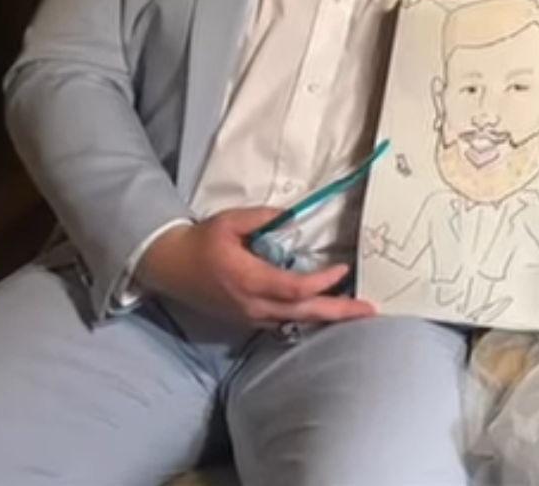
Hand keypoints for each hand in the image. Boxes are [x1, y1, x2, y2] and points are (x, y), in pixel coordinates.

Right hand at [137, 208, 377, 326]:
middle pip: (303, 313)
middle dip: (338, 312)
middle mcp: (253, 305)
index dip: (322, 282)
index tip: (342, 270)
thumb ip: (263, 217)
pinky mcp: (248, 319)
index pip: (295, 288)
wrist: (170, 267)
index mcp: (250, 280)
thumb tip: (292, 216)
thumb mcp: (231, 221)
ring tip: (354, 310)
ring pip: (295, 321)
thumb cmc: (202, 241)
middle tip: (368, 310)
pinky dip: (307, 316)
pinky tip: (325, 310)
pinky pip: (283, 322)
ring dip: (326, 315)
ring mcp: (250, 316)